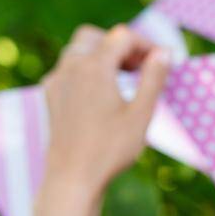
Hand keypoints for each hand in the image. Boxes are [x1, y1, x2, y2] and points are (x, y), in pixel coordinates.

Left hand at [43, 25, 170, 194]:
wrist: (72, 178)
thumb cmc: (110, 149)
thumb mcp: (141, 114)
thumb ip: (153, 78)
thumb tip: (163, 53)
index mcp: (94, 67)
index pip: (122, 37)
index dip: (145, 44)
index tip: (161, 61)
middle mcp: (70, 67)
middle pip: (95, 36)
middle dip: (119, 45)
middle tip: (140, 66)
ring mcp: (56, 81)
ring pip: (78, 50)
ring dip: (101, 55)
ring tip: (123, 78)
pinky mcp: (50, 96)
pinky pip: (68, 69)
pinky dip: (86, 70)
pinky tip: (100, 93)